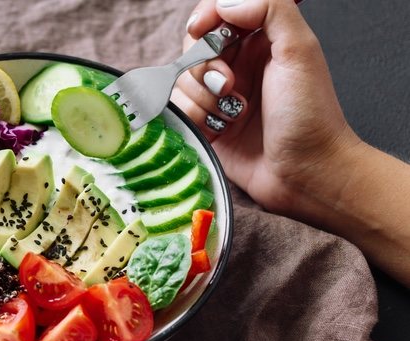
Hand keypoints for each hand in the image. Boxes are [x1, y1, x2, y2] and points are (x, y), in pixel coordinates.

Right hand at [172, 0, 360, 216]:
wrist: (306, 173)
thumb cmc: (309, 115)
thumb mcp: (300, 50)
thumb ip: (268, 9)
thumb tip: (224, 3)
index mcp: (261, 41)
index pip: (217, 14)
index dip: (204, 18)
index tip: (201, 30)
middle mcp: (238, 66)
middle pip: (192, 47)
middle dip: (203, 65)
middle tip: (229, 85)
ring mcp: (220, 97)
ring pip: (182, 81)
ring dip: (204, 97)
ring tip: (234, 114)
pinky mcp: (207, 125)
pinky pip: (180, 110)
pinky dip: (196, 118)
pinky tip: (222, 129)